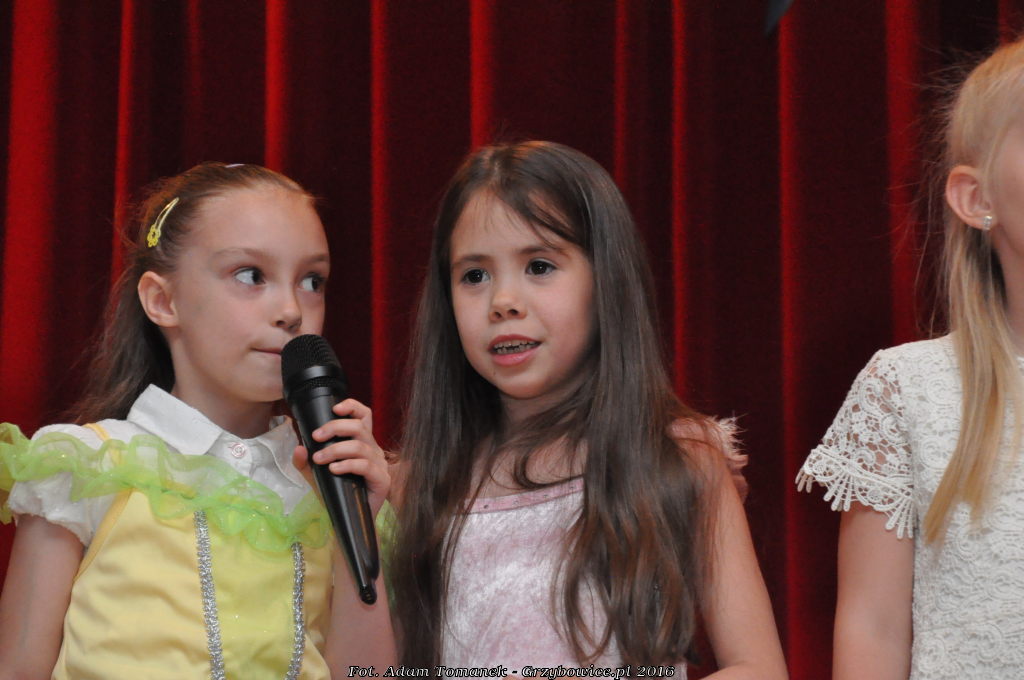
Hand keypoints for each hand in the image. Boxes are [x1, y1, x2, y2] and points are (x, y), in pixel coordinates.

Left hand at [291, 398, 389, 515]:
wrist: (346, 520)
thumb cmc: (336, 494)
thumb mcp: (315, 475)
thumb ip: (304, 462)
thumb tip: (299, 448)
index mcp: (362, 442)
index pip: (364, 416)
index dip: (352, 407)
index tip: (334, 409)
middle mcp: (373, 450)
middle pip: (359, 427)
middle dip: (335, 428)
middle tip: (316, 437)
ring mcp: (380, 465)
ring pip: (360, 446)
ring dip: (336, 450)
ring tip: (319, 459)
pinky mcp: (382, 480)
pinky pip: (365, 466)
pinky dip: (347, 465)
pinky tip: (334, 469)